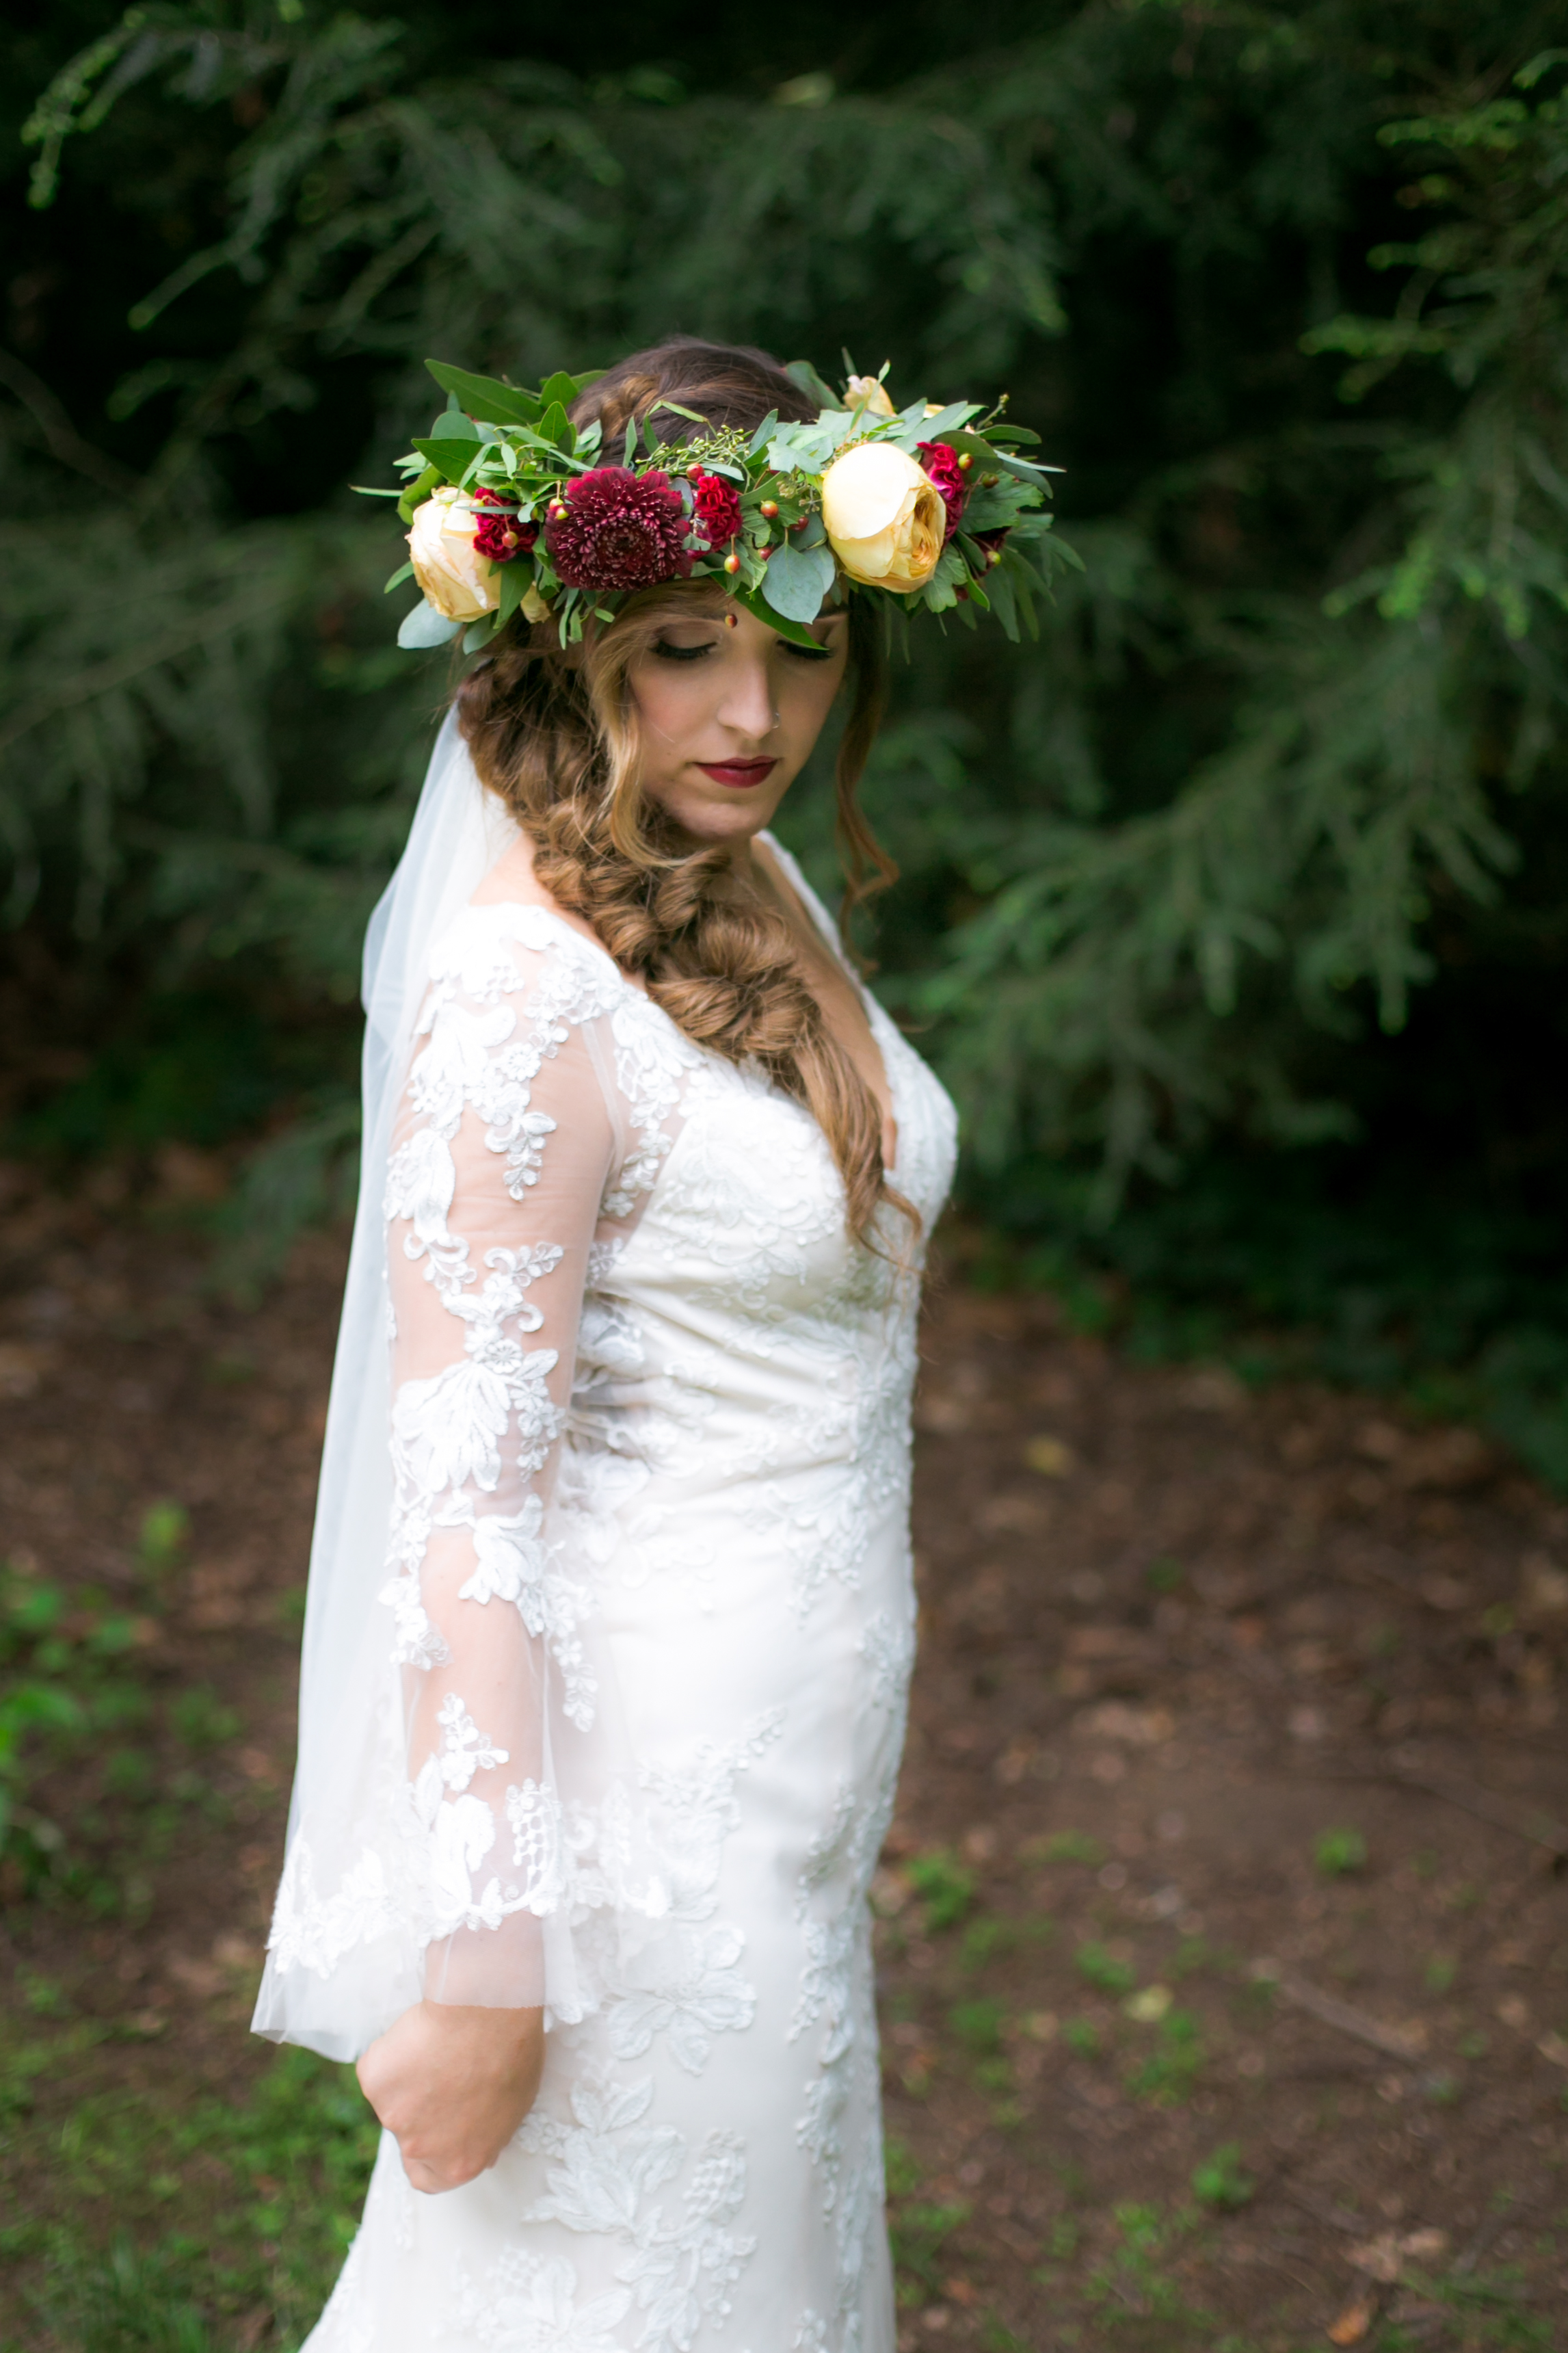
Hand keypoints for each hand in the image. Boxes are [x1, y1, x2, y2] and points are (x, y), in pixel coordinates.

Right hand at [356, 1999, 543, 2193]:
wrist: (486, 2012)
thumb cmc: (512, 2054)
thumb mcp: (512, 2109)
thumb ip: (484, 2134)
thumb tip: (473, 2140)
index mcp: (458, 2164)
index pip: (429, 2178)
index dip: (432, 2155)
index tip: (439, 2127)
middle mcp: (421, 2148)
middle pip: (410, 2135)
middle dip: (422, 2108)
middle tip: (445, 2073)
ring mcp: (392, 2114)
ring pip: (395, 2096)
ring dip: (411, 2076)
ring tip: (442, 2045)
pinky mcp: (373, 2080)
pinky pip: (381, 2067)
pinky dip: (395, 2052)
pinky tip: (422, 2032)